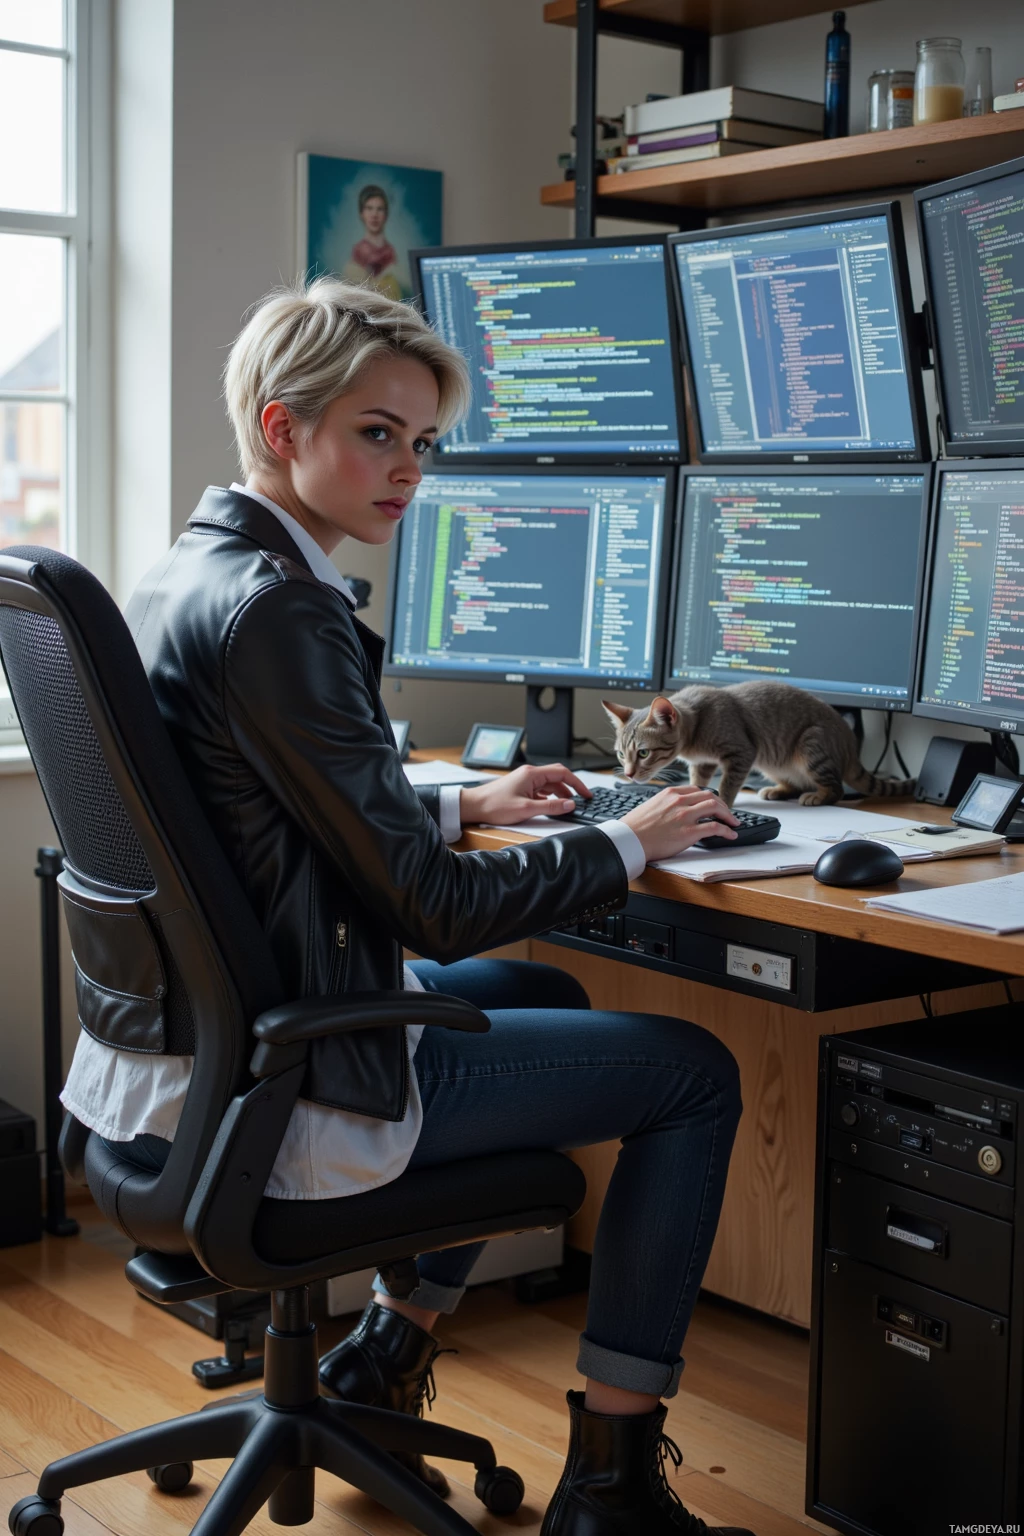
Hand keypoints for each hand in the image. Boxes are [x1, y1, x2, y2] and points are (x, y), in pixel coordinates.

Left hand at [460, 764, 591, 825]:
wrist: (474, 806)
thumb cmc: (494, 805)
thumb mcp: (526, 809)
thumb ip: (550, 807)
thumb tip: (569, 804)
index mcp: (532, 774)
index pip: (562, 772)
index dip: (577, 783)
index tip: (586, 794)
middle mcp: (529, 774)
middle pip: (557, 776)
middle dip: (571, 787)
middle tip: (582, 798)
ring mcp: (525, 780)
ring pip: (549, 783)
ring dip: (560, 793)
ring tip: (568, 804)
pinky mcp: (520, 788)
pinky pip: (541, 789)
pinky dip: (549, 796)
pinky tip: (551, 805)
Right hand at [621, 785, 738, 863]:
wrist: (628, 840)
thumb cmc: (635, 827)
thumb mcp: (651, 806)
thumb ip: (666, 804)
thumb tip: (674, 810)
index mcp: (670, 793)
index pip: (697, 790)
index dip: (709, 797)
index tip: (714, 804)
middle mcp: (679, 801)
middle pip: (710, 796)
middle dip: (723, 805)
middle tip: (728, 813)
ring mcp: (685, 816)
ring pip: (716, 808)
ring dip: (728, 815)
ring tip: (733, 822)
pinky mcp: (689, 832)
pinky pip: (715, 828)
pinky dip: (727, 830)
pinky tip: (730, 834)